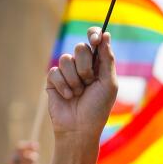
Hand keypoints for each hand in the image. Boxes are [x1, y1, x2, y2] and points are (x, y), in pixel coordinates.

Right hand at [45, 28, 116, 142]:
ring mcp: (67, 72)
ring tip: (78, 93)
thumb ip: (107, 59)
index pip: (95, 40)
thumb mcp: (109, 83)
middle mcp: (83, 65)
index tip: (95, 39)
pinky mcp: (53, 80)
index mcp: (98, 64)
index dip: (93, 34)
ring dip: (74, 79)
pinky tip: (68, 97)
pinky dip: (63, 86)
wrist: (79, 128)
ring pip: (66, 59)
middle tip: (88, 82)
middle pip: (80, 47)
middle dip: (86, 66)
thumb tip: (105, 34)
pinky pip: (55, 72)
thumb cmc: (98, 108)